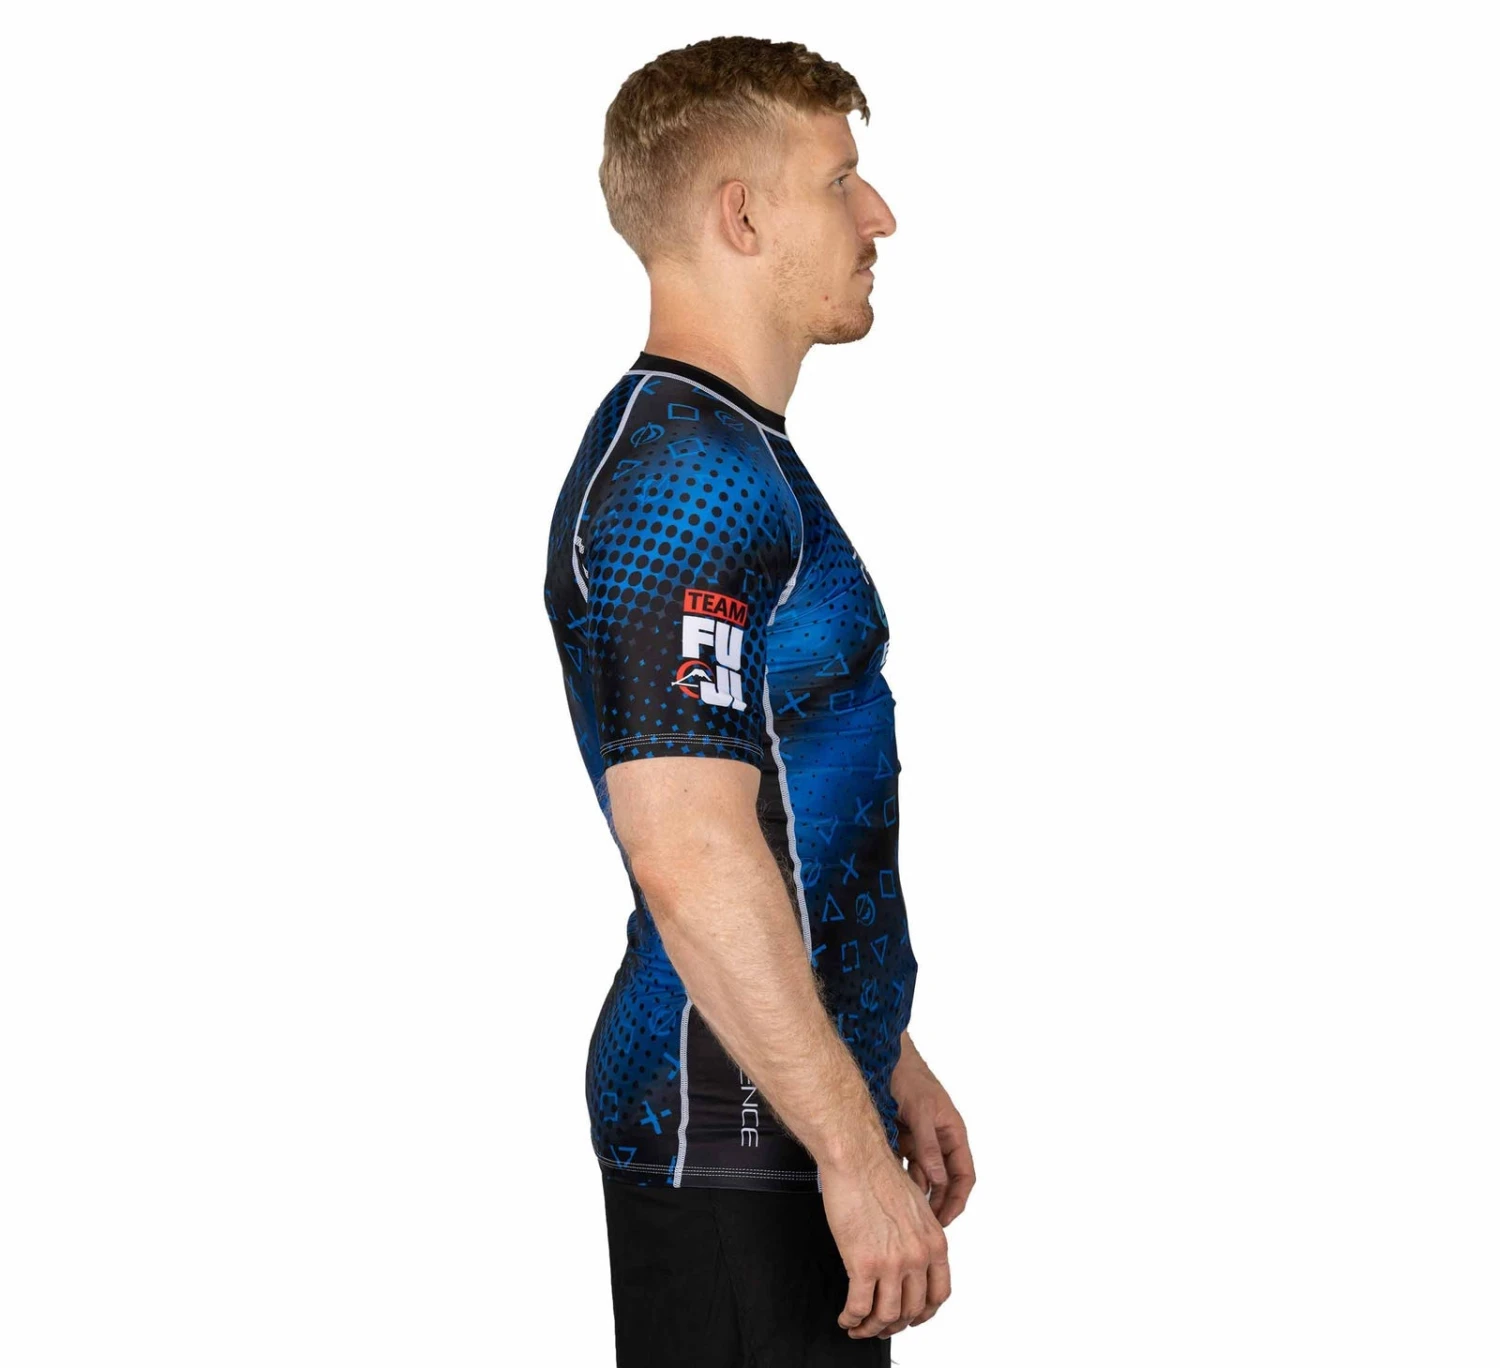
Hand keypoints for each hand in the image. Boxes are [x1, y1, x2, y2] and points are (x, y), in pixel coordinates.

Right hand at [820, 1141, 950, 1340]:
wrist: (858, 1158)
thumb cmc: (879, 1173)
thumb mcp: (916, 1206)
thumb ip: (919, 1235)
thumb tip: (910, 1255)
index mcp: (935, 1242)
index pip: (939, 1293)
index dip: (924, 1312)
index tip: (912, 1317)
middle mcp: (918, 1256)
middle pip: (912, 1309)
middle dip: (895, 1324)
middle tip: (881, 1325)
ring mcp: (893, 1263)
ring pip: (887, 1315)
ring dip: (872, 1327)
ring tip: (859, 1326)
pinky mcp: (864, 1264)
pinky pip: (860, 1307)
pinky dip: (852, 1319)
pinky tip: (846, 1318)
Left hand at [891, 1041, 976, 1230]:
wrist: (882, 1057)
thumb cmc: (908, 1077)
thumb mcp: (920, 1111)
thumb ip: (928, 1146)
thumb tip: (938, 1181)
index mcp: (954, 1133)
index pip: (964, 1175)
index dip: (957, 1199)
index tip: (946, 1219)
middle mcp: (940, 1140)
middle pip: (944, 1180)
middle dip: (936, 1203)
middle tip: (924, 1225)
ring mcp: (921, 1141)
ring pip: (923, 1175)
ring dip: (916, 1192)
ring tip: (904, 1211)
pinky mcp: (902, 1139)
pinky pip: (904, 1164)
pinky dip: (899, 1176)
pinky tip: (889, 1188)